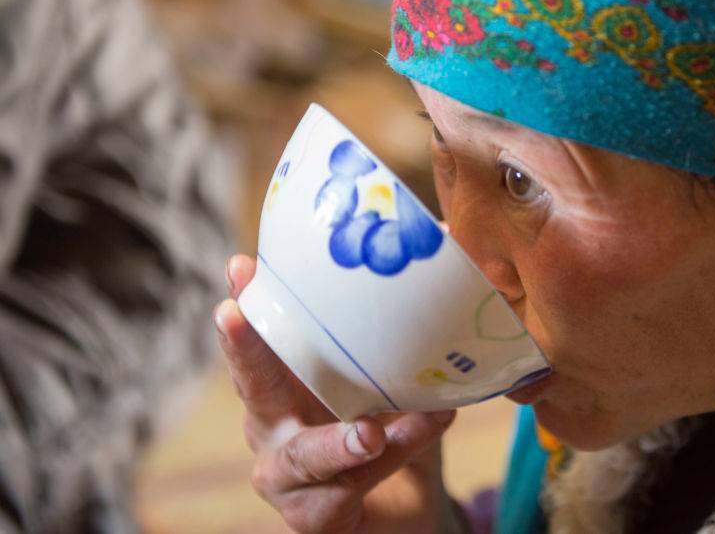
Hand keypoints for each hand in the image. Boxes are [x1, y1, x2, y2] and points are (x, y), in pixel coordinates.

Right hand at [215, 255, 462, 532]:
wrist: (410, 507)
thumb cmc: (391, 428)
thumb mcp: (394, 376)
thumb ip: (405, 329)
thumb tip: (445, 244)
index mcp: (287, 386)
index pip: (262, 339)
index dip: (249, 302)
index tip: (239, 266)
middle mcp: (273, 428)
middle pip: (252, 387)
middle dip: (244, 349)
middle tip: (232, 314)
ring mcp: (286, 477)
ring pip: (305, 454)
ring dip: (344, 439)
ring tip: (374, 430)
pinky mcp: (312, 517)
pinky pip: (345, 491)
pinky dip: (384, 463)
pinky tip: (411, 440)